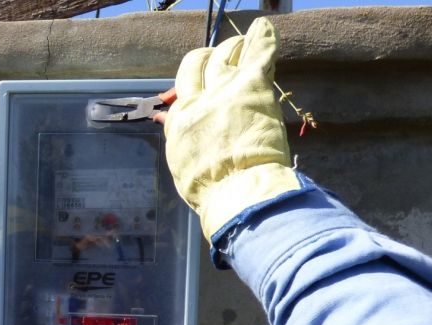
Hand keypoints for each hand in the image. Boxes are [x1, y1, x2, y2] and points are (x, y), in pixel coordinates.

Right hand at [156, 18, 299, 241]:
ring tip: (242, 45)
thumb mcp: (182, 161)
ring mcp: (226, 89)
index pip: (183, 86)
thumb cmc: (210, 187)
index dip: (192, 80)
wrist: (237, 190)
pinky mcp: (253, 87)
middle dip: (209, 58)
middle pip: (200, 63)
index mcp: (182, 118)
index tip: (201, 83)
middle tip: (222, 58)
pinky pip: (258, 53)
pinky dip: (263, 38)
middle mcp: (200, 98)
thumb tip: (165, 118)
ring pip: (226, 54)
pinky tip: (265, 27)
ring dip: (234, 47)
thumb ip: (177, 134)